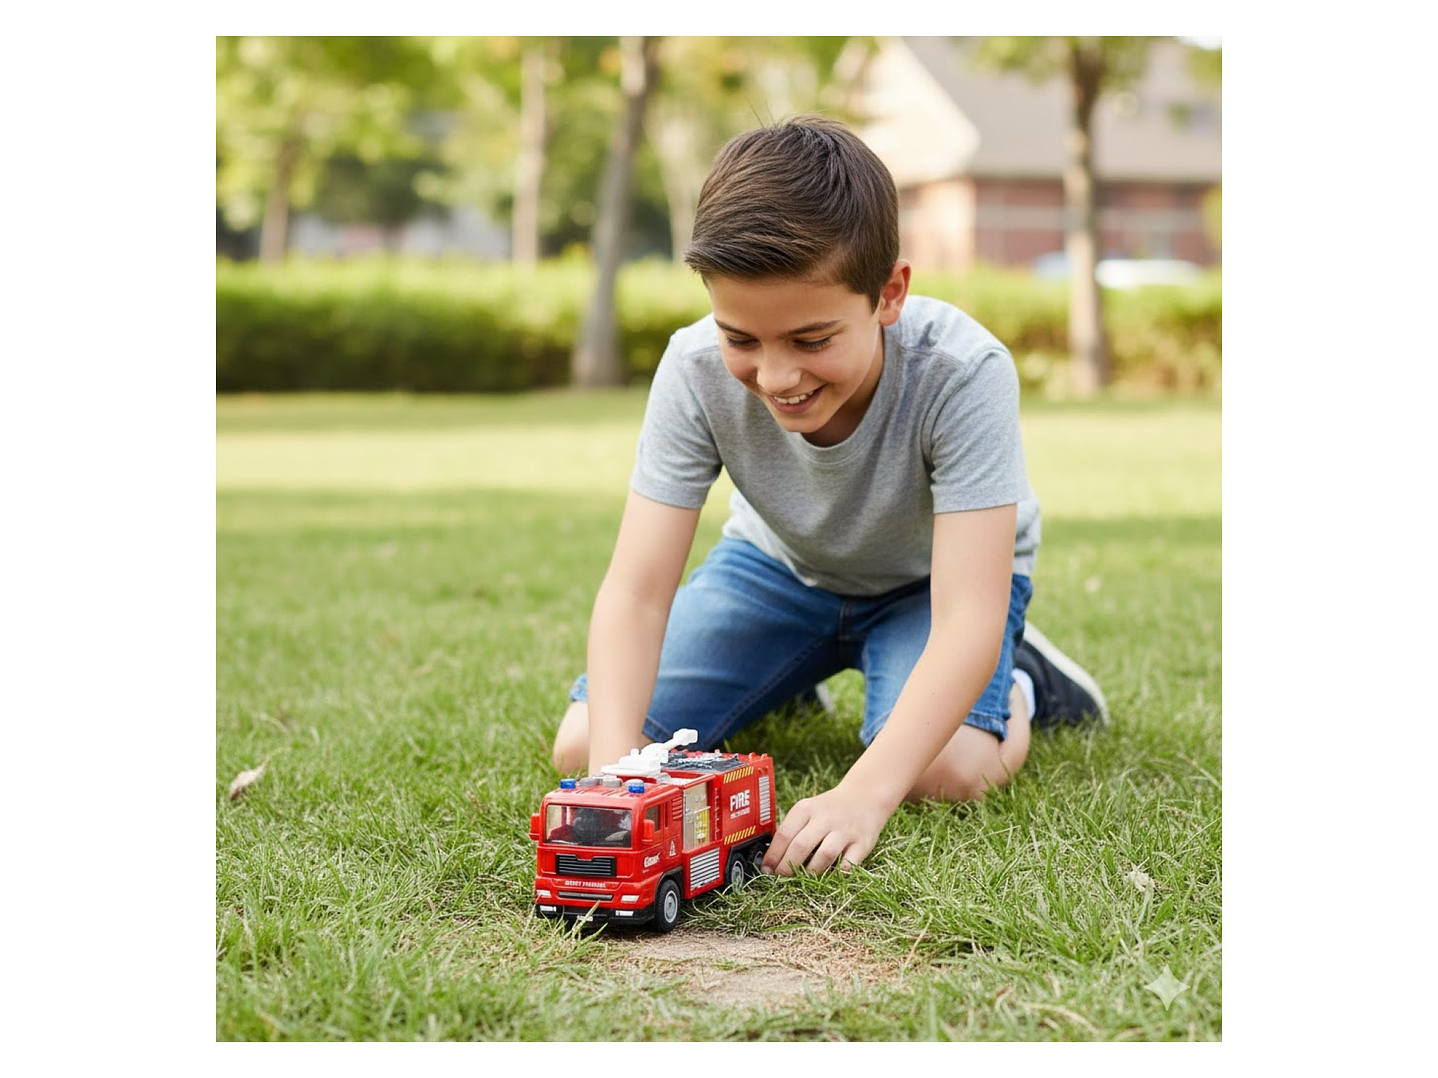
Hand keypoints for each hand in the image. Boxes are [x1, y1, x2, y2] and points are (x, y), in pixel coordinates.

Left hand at [759, 784, 892, 876]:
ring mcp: (845, 831)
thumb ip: (792, 830)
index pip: (784, 834)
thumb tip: (770, 859)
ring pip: (824, 855)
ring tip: (803, 879)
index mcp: (806, 808)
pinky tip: (830, 876)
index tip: (766, 869)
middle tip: (781, 878)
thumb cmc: (828, 809)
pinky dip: (838, 874)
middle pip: (801, 846)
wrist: (865, 796)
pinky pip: (849, 864)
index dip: (772, 855)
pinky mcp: (862, 843)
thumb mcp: (807, 810)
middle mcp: (825, 818)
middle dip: (787, 867)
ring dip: (810, 872)